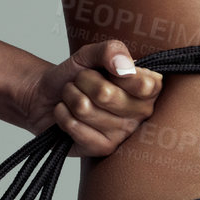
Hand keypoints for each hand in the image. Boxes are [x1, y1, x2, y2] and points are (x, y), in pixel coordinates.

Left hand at [16, 39, 163, 157]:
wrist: (49, 95)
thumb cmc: (77, 73)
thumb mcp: (92, 53)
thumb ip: (112, 50)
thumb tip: (125, 67)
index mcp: (149, 87)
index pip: (143, 84)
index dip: (117, 73)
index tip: (108, 70)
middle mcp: (142, 112)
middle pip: (104, 94)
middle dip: (84, 81)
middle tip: (83, 81)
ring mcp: (123, 133)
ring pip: (85, 109)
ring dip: (70, 96)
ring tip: (74, 96)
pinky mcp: (103, 149)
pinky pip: (74, 127)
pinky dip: (63, 114)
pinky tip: (68, 112)